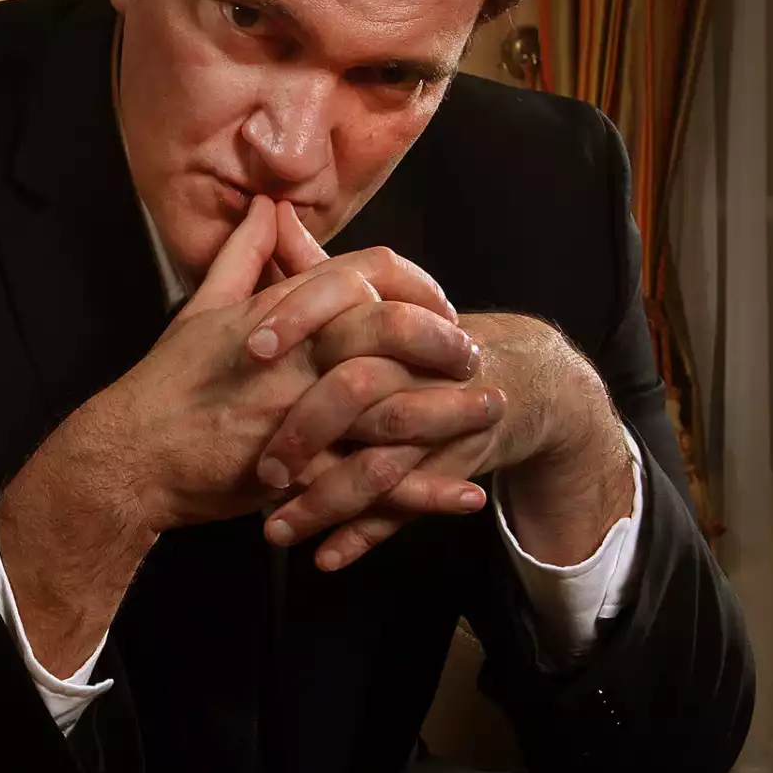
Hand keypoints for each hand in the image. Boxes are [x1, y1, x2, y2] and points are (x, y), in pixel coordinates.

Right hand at [0, 194, 477, 673]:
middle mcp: (294, 358)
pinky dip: (424, 492)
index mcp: (279, 313)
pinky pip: (374, 484)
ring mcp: (298, 415)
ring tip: (492, 414)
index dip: (411, 287)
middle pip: (391, 333)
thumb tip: (267, 207)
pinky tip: (464, 495)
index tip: (438, 307)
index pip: (362, 276)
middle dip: (444, 343)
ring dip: (450, 412)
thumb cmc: (166, 384)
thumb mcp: (202, 310)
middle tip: (476, 356)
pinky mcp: (297, 475)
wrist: (130, 456)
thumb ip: (243, 257)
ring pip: (393, 407)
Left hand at [252, 205, 625, 569]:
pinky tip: (325, 557)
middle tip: (257, 468)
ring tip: (273, 530)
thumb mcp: (378, 299)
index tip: (250, 348)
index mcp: (393, 318)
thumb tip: (270, 215)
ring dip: (326, 503)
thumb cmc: (426, 338)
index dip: (298, 322)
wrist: (522, 379)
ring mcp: (439, 422)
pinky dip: (366, 536)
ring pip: (379, 466)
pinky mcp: (452, 469)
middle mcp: (419, 368)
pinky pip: (407, 508)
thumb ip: (318, 267)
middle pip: (361, 397)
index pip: (346, 310)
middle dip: (306, 434)